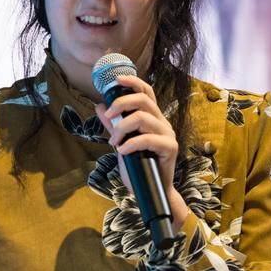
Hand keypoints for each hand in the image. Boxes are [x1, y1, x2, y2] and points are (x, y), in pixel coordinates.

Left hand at [94, 75, 189, 224]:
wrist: (150, 190)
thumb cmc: (138, 166)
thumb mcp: (120, 142)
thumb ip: (113, 125)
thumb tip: (100, 106)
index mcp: (152, 117)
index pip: (146, 92)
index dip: (132, 82)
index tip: (116, 80)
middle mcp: (161, 122)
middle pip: (143, 99)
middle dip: (121, 104)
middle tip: (108, 117)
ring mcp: (167, 134)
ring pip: (142, 117)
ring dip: (121, 127)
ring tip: (114, 142)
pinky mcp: (170, 148)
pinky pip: (147, 138)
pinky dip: (131, 143)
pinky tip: (122, 150)